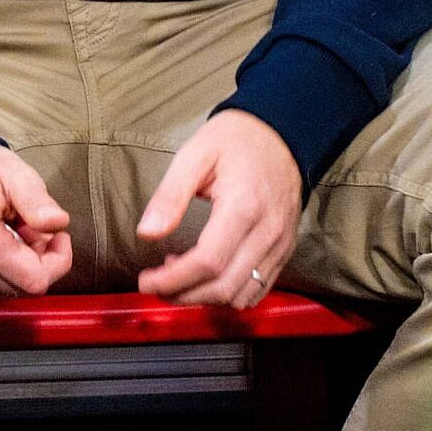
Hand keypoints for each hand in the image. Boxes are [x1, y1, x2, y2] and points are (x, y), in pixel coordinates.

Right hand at [0, 146, 72, 298]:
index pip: (35, 280)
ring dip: (17, 268)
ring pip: (6, 292)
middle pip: (22, 289)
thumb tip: (58, 224)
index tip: (57, 236)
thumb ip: (37, 200)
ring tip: (8, 234)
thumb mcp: (11, 171)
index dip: (57, 261)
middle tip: (29, 228)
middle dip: (36, 261)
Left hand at [135, 110, 301, 307]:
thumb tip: (146, 232)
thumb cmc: (234, 141)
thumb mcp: (194, 155)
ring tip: (179, 274)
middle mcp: (267, 232)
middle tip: (156, 284)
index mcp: (243, 207)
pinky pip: (259, 289)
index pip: (208, 262)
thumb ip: (169, 195)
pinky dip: (229, 293)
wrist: (280, 133)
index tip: (147, 281)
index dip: (173, 280)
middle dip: (184, 295)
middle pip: (224, 287)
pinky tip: (207, 274)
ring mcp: (280, 245)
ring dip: (205, 297)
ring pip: (242, 295)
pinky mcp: (284, 250)